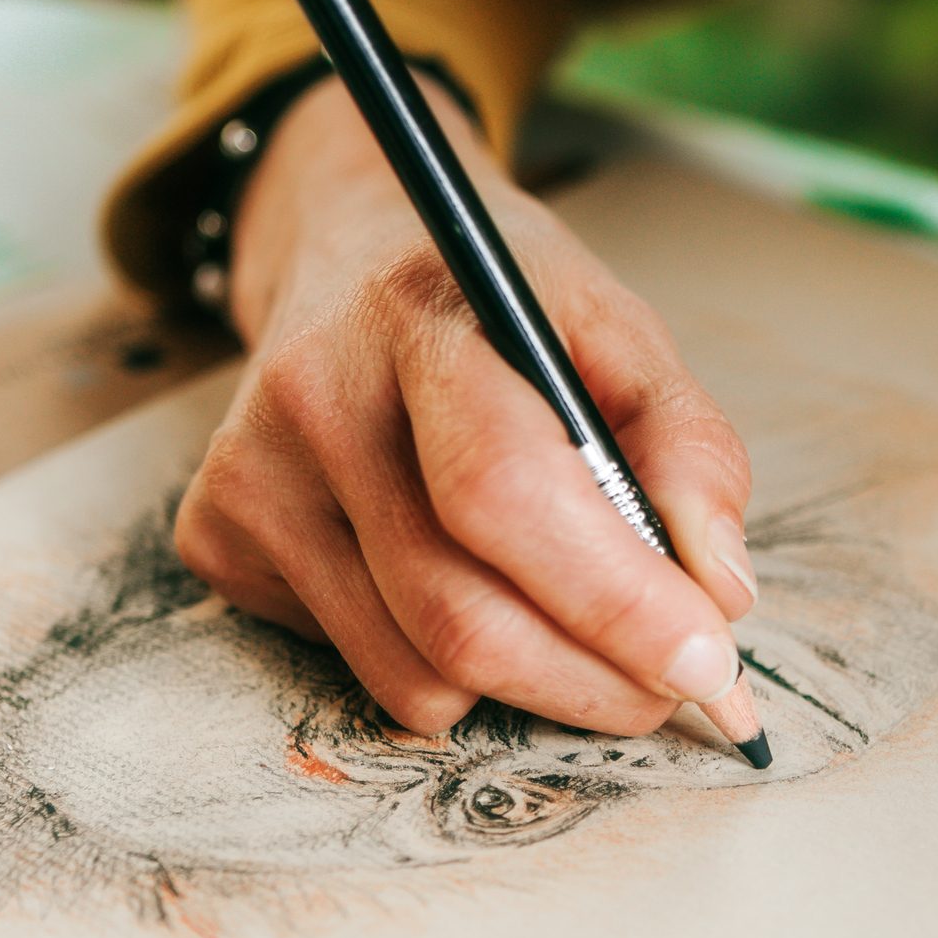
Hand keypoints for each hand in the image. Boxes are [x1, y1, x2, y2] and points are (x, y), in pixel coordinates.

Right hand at [177, 78, 754, 736]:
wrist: (347, 249)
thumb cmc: (501, 307)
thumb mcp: (616, 328)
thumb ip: (688, 446)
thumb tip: (721, 592)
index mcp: (420, 316)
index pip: (505, 490)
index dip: (616, 599)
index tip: (709, 663)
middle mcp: (310, 395)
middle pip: (459, 616)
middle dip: (595, 682)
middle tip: (671, 684)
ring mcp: (249, 476)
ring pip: (416, 675)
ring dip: (528, 688)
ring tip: (571, 624)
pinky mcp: (217, 540)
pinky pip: (365, 672)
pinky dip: (444, 666)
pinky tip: (456, 580)